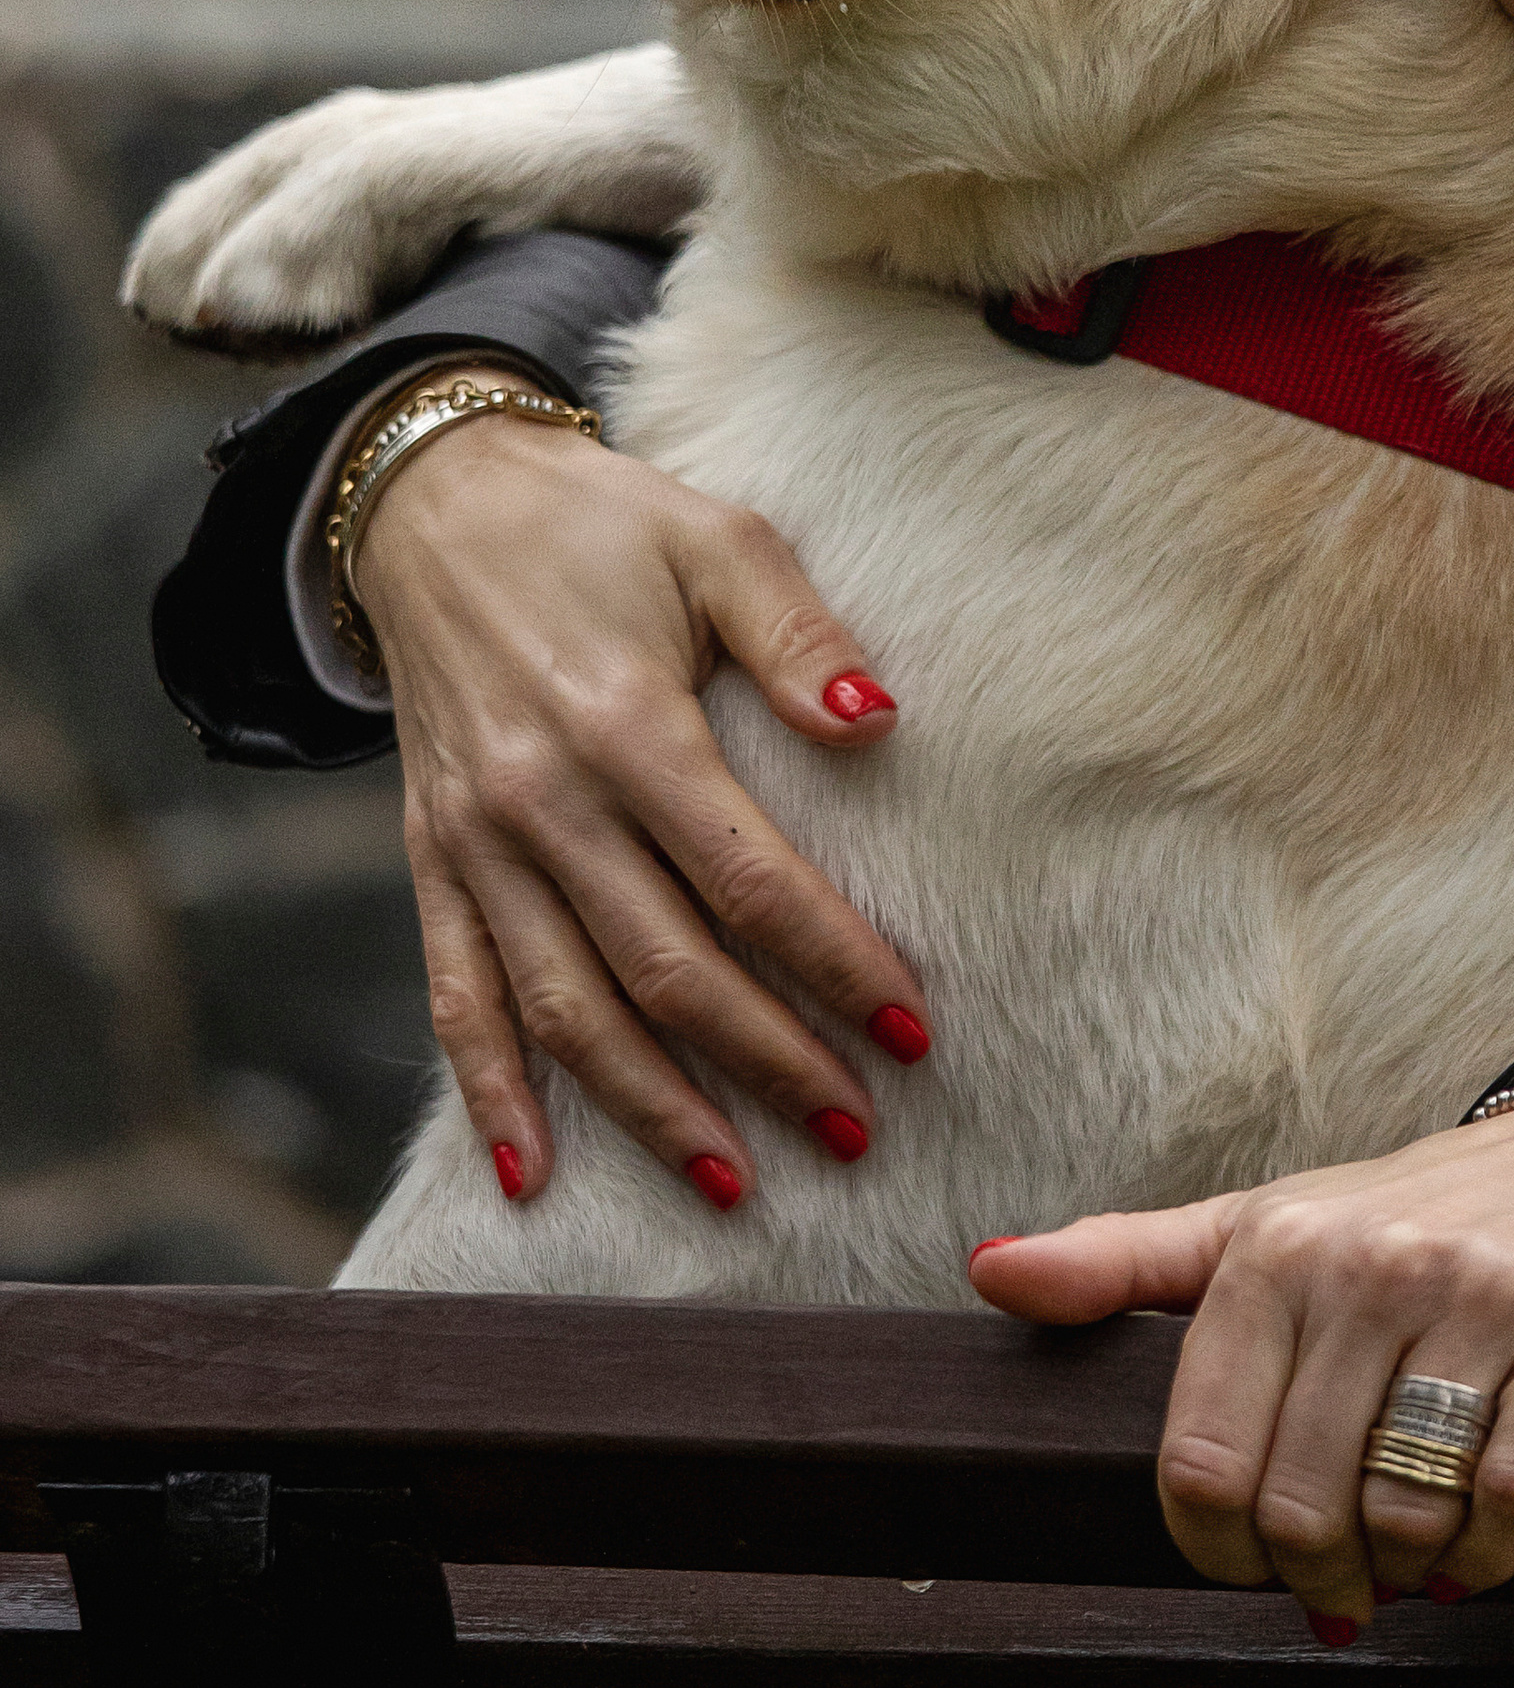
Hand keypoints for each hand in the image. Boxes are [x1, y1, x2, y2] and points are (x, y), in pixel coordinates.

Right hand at [355, 390, 931, 1210]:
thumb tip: (877, 720)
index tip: (909, 1029)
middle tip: (854, 1129)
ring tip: (733, 1182)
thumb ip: (798, 633)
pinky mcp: (430, 859)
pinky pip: (455, 994)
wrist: (437, 506)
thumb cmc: (603, 523)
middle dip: (767, 1060)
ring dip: (649, 1107)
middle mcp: (542, 801)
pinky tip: (531, 1173)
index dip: (832, 963)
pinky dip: (490, 1090)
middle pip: (667, 968)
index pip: (749, 879)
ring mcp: (476, 841)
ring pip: (566, 1008)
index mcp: (625, 724)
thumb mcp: (717, 537)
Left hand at [969, 1106, 1513, 1635]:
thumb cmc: (1391, 1215)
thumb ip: (1119, 1261)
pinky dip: (1488, 1557)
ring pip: (1405, 1509)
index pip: (1202, 1460)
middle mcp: (1368, 1267)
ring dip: (1401, 1573)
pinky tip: (1474, 1551)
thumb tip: (989, 1271)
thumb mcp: (1253, 1225)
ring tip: (1403, 1562)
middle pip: (1301, 1507)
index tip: (1241, 1560)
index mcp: (1272, 1251)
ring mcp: (1478, 1296)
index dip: (1213, 1550)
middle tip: (1330, 1586)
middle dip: (1310, 1580)